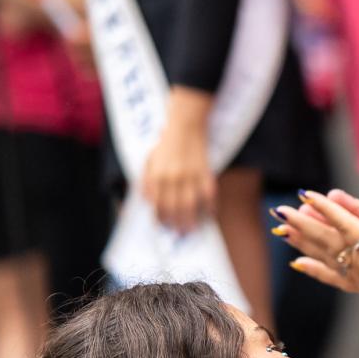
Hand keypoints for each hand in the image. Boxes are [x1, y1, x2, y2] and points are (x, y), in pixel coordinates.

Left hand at [142, 89, 215, 230]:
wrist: (185, 124)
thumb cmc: (166, 143)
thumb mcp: (150, 159)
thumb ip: (147, 179)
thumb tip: (147, 200)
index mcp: (157, 175)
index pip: (157, 203)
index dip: (159, 217)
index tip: (163, 225)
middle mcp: (173, 178)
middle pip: (174, 208)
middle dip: (175, 223)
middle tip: (178, 233)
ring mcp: (190, 176)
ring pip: (190, 205)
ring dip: (191, 220)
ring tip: (192, 229)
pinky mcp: (205, 172)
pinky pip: (209, 194)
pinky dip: (211, 206)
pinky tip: (211, 214)